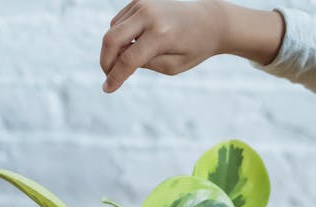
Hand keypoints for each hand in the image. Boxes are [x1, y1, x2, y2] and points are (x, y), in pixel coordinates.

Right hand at [100, 0, 226, 91]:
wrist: (210, 19)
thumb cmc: (194, 47)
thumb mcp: (173, 66)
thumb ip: (146, 64)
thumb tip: (119, 61)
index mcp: (161, 34)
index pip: (129, 59)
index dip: (115, 77)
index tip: (107, 89)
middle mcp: (149, 14)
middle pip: (112, 39)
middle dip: (105, 61)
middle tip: (108, 77)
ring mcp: (143, 3)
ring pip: (113, 29)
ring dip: (113, 50)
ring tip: (125, 63)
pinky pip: (119, 21)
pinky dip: (120, 36)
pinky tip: (132, 46)